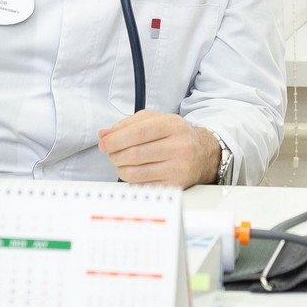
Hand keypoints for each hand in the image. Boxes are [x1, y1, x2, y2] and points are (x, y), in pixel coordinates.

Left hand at [97, 110, 219, 187]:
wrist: (202, 154)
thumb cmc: (175, 136)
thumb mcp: (155, 120)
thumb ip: (127, 124)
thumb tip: (104, 135)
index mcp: (173, 125)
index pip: (138, 132)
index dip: (115, 139)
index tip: (105, 143)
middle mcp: (179, 146)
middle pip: (134, 154)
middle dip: (114, 155)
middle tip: (112, 153)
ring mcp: (178, 168)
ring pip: (135, 173)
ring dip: (120, 169)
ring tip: (122, 163)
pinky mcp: (175, 185)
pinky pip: (142, 186)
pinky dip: (132, 180)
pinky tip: (136, 172)